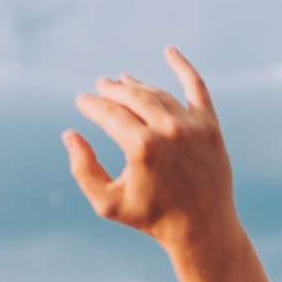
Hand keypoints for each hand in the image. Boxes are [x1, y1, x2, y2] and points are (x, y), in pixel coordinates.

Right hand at [62, 48, 234, 251]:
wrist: (203, 229)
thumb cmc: (151, 218)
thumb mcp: (108, 203)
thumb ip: (83, 169)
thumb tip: (70, 134)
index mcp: (141, 147)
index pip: (108, 113)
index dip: (91, 104)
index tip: (82, 101)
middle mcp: (168, 130)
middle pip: (131, 97)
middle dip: (111, 90)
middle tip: (101, 87)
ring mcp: (193, 125)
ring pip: (157, 94)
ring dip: (137, 86)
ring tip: (123, 83)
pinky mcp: (211, 126)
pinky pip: (196, 87)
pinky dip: (183, 67)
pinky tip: (170, 51)